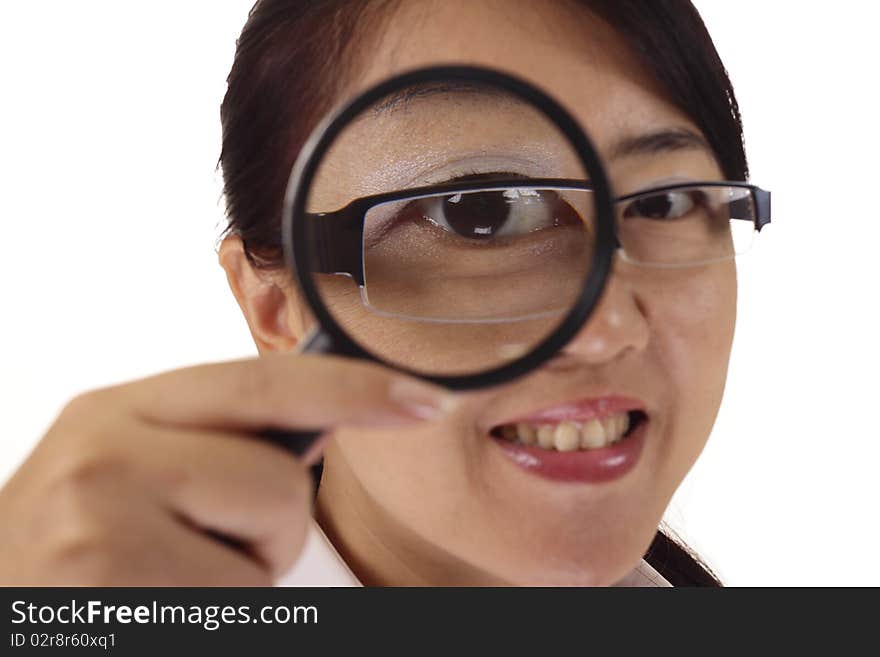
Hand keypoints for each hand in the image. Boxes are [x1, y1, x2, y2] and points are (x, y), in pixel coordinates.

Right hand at [0, 353, 452, 584]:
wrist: (5, 605)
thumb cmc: (81, 546)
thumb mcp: (131, 468)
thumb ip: (217, 437)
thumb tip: (331, 413)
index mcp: (116, 410)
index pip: (260, 382)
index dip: (352, 389)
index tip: (425, 400)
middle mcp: (101, 454)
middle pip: (279, 479)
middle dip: (266, 527)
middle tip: (193, 547)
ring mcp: (97, 528)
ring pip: (267, 548)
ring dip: (239, 577)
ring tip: (166, 581)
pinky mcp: (109, 595)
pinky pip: (239, 606)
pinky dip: (219, 615)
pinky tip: (155, 608)